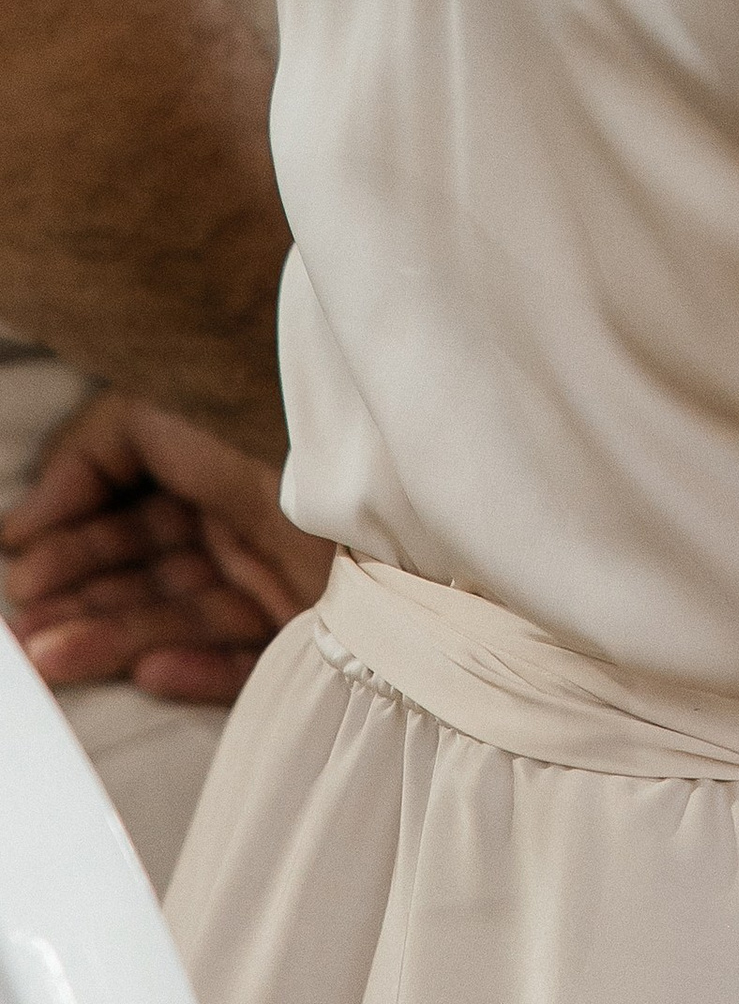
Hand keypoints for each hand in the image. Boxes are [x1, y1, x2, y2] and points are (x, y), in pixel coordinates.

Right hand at [3, 393, 330, 703]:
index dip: (76, 545)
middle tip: (25, 632)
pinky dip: (198, 668)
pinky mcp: (310, 618)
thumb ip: (90, 452)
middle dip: (82, 601)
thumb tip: (27, 517)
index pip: (133, 517)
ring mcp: (277, 567)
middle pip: (150, 572)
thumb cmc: (266, 408)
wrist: (368, 448)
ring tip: (52, 657)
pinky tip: (149, 670)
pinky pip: (247, 656)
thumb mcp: (161, 403)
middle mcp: (243, 514)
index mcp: (214, 462)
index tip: (24, 569)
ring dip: (115, 638)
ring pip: (184, 615)